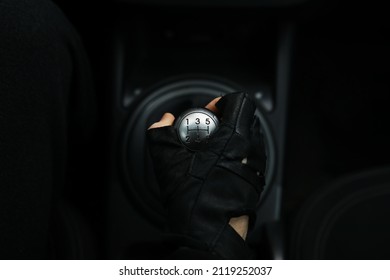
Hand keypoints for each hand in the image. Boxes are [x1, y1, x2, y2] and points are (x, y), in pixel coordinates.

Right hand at [147, 92, 265, 258]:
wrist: (208, 230)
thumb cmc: (194, 197)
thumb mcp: (166, 158)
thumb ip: (159, 132)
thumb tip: (164, 121)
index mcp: (235, 137)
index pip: (239, 102)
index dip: (221, 102)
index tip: (209, 112)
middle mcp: (251, 149)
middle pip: (244, 118)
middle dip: (224, 120)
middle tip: (207, 131)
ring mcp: (257, 165)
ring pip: (248, 138)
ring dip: (230, 137)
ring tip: (211, 150)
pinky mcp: (256, 180)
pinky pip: (249, 157)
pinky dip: (235, 154)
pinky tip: (217, 166)